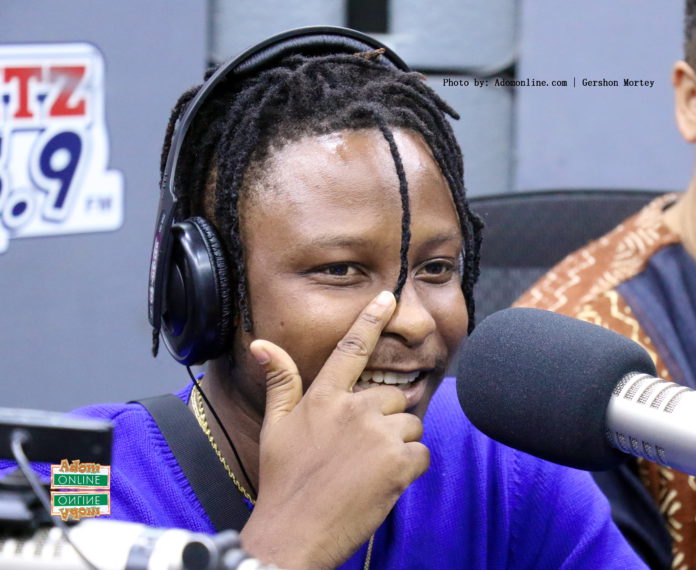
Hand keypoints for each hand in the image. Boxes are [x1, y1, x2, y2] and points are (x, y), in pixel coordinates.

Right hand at [240, 291, 429, 568]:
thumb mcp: (274, 426)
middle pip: (393, 395)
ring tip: (369, 466)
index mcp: (324, 397)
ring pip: (410, 424)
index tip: (389, 296)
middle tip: (361, 446)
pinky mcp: (398, 464)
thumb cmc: (283, 478)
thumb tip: (262, 344)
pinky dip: (410, 467)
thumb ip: (280, 381)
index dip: (371, 318)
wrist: (295, 532)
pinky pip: (421, 452)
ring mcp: (378, 436)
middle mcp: (354, 409)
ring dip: (398, 443)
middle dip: (385, 417)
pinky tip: (384, 480)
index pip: (351, 348)